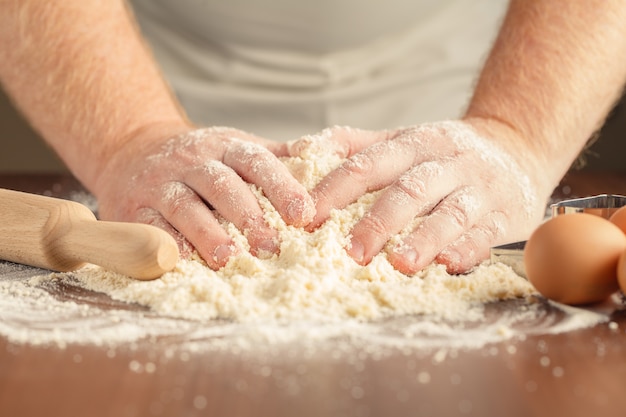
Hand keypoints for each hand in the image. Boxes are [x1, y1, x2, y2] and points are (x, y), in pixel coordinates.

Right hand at [93, 127, 314, 268]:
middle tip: (272, 247)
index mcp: (225, 147)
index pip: (257, 162)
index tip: (305, 215)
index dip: (282, 186)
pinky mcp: (134, 208)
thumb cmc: (201, 159)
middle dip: (248, 216)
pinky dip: (165, 244)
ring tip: (229, 258)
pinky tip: (183, 262)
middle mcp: (193, 162)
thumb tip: (324, 155)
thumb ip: (276, 156)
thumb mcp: (236, 147)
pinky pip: (150, 226)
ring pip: (185, 206)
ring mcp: (161, 184)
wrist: (133, 150)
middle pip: (222, 185)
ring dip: (208, 233)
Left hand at [291, 120, 552, 273]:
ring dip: (424, 239)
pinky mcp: (506, 215)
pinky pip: (488, 232)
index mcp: (412, 144)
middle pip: (408, 190)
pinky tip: (450, 264)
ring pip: (450, 213)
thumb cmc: (443, 153)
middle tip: (349, 252)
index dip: (335, 190)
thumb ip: (353, 146)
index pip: (367, 165)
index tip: (306, 218)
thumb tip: (297, 149)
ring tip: (400, 263)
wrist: (516, 145)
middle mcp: (446, 163)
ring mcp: (479, 189)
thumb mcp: (401, 139)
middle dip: (377, 222)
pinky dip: (469, 249)